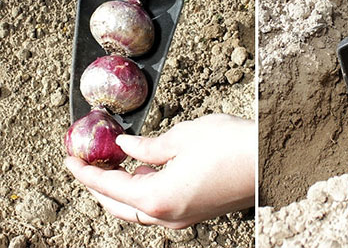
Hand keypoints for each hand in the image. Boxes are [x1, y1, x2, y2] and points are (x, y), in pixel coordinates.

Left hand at [64, 114, 254, 228]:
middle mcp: (169, 215)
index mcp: (158, 197)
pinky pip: (159, 207)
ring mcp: (184, 217)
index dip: (85, 172)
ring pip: (138, 210)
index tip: (71, 160)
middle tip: (88, 164)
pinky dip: (144, 191)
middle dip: (99, 186)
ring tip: (116, 164)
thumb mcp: (182, 137)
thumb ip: (147, 146)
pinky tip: (146, 171)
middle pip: (119, 206)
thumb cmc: (232, 147)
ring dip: (122, 190)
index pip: (108, 187)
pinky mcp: (197, 212)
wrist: (270, 160)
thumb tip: (125, 148)